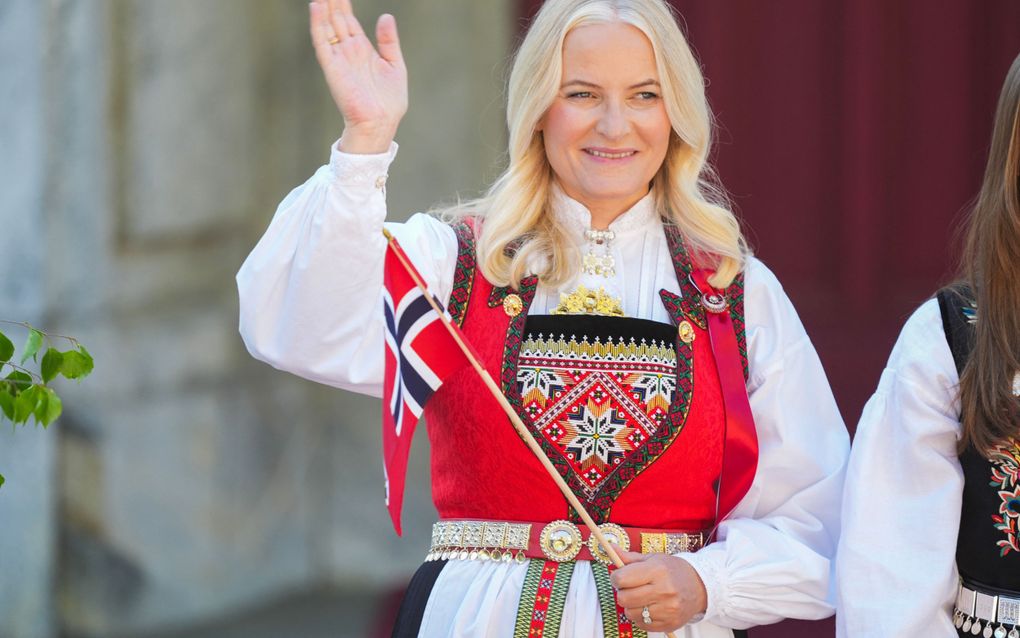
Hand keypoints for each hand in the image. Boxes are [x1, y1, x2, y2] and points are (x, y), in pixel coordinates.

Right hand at [308, 0, 407, 152]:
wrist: (381, 123)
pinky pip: (322, 42)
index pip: (349, 21)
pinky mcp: (332, 67)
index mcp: (362, 50)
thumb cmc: (390, 102)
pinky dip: (318, 24)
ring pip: (327, 26)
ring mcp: (339, 58)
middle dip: (332, 2)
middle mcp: (348, 52)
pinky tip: (317, 7)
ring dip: (323, 8)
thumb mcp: (395, 65)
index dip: (344, 5)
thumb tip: (385, 16)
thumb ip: (389, 41)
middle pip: (336, 19)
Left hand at [610, 547, 707, 632]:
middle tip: (630, 588)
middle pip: (624, 598)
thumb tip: (611, 548)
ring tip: (641, 598)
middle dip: (622, 592)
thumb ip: (630, 557)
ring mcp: (667, 609)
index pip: (622, 578)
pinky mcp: (669, 623)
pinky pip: (642, 624)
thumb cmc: (674, 570)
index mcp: (657, 570)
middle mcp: (663, 590)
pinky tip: (649, 607)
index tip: (619, 576)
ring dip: (631, 606)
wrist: (700, 586)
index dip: (616, 577)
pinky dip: (641, 617)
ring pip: (631, 613)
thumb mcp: (654, 559)